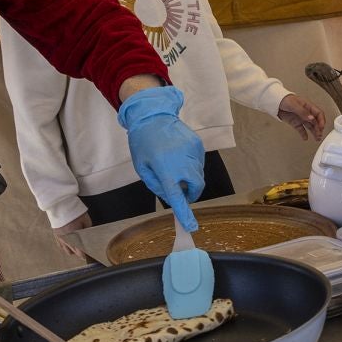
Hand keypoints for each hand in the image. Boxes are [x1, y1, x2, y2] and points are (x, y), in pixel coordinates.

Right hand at [53, 213, 92, 262]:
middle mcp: (66, 239)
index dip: (84, 255)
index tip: (88, 256)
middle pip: (73, 252)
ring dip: (72, 250)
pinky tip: (70, 243)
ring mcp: (60, 238)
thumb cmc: (75, 211)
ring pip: (66, 250)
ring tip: (77, 246)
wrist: (61, 205)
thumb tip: (89, 236)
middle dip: (79, 253)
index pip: (80, 252)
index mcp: (74, 237)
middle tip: (85, 251)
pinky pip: (60, 245)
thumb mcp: (86, 220)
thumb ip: (88, 229)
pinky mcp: (56, 234)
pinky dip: (65, 246)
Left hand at [116, 85, 205, 230]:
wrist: (153, 115)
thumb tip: (172, 196)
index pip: (178, 196)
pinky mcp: (198, 145)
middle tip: (181, 192)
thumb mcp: (143, 168)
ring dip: (189, 177)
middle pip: (197, 187)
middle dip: (192, 194)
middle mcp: (183, 162)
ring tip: (174, 164)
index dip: (185, 213)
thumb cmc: (143, 143)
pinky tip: (178, 155)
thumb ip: (157, 185)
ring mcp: (193, 152)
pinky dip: (190, 165)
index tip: (191, 226)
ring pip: (198, 174)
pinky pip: (198, 162)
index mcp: (165, 169)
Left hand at [276, 94, 326, 140]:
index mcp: (308, 106)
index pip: (318, 114)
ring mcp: (301, 118)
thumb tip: (311, 118)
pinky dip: (304, 134)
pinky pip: (301, 129)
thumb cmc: (285, 99)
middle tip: (319, 135)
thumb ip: (303, 112)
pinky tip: (305, 138)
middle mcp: (306, 113)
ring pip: (310, 126)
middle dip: (319, 128)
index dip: (321, 120)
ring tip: (316, 138)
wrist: (275, 102)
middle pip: (316, 122)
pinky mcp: (295, 123)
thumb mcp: (294, 105)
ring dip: (314, 132)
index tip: (321, 127)